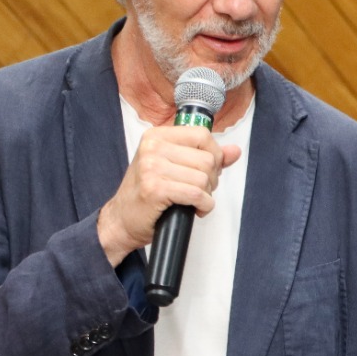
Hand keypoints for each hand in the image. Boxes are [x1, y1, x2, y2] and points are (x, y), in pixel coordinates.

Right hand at [96, 124, 241, 265]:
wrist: (122, 220)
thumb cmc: (147, 194)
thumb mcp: (174, 167)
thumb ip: (206, 156)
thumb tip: (235, 151)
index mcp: (157, 136)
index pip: (202, 135)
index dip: (214, 155)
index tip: (208, 170)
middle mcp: (152, 147)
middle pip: (207, 159)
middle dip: (211, 179)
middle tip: (198, 191)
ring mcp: (152, 167)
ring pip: (203, 178)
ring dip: (207, 194)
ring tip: (194, 201)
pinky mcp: (155, 188)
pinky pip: (196, 194)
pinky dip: (204, 205)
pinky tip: (196, 209)